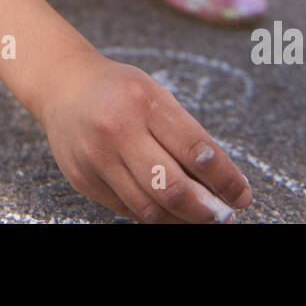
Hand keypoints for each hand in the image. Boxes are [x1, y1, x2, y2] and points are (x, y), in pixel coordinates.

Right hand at [38, 51, 252, 222]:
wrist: (64, 87)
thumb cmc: (121, 92)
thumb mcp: (157, 96)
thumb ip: (186, 136)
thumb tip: (220, 184)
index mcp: (144, 101)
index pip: (196, 151)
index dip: (225, 180)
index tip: (241, 195)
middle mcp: (117, 130)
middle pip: (171, 187)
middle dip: (205, 210)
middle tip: (223, 215)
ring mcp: (96, 157)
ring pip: (148, 207)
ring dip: (182, 219)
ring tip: (200, 217)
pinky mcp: (82, 179)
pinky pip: (126, 209)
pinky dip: (154, 216)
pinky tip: (169, 212)